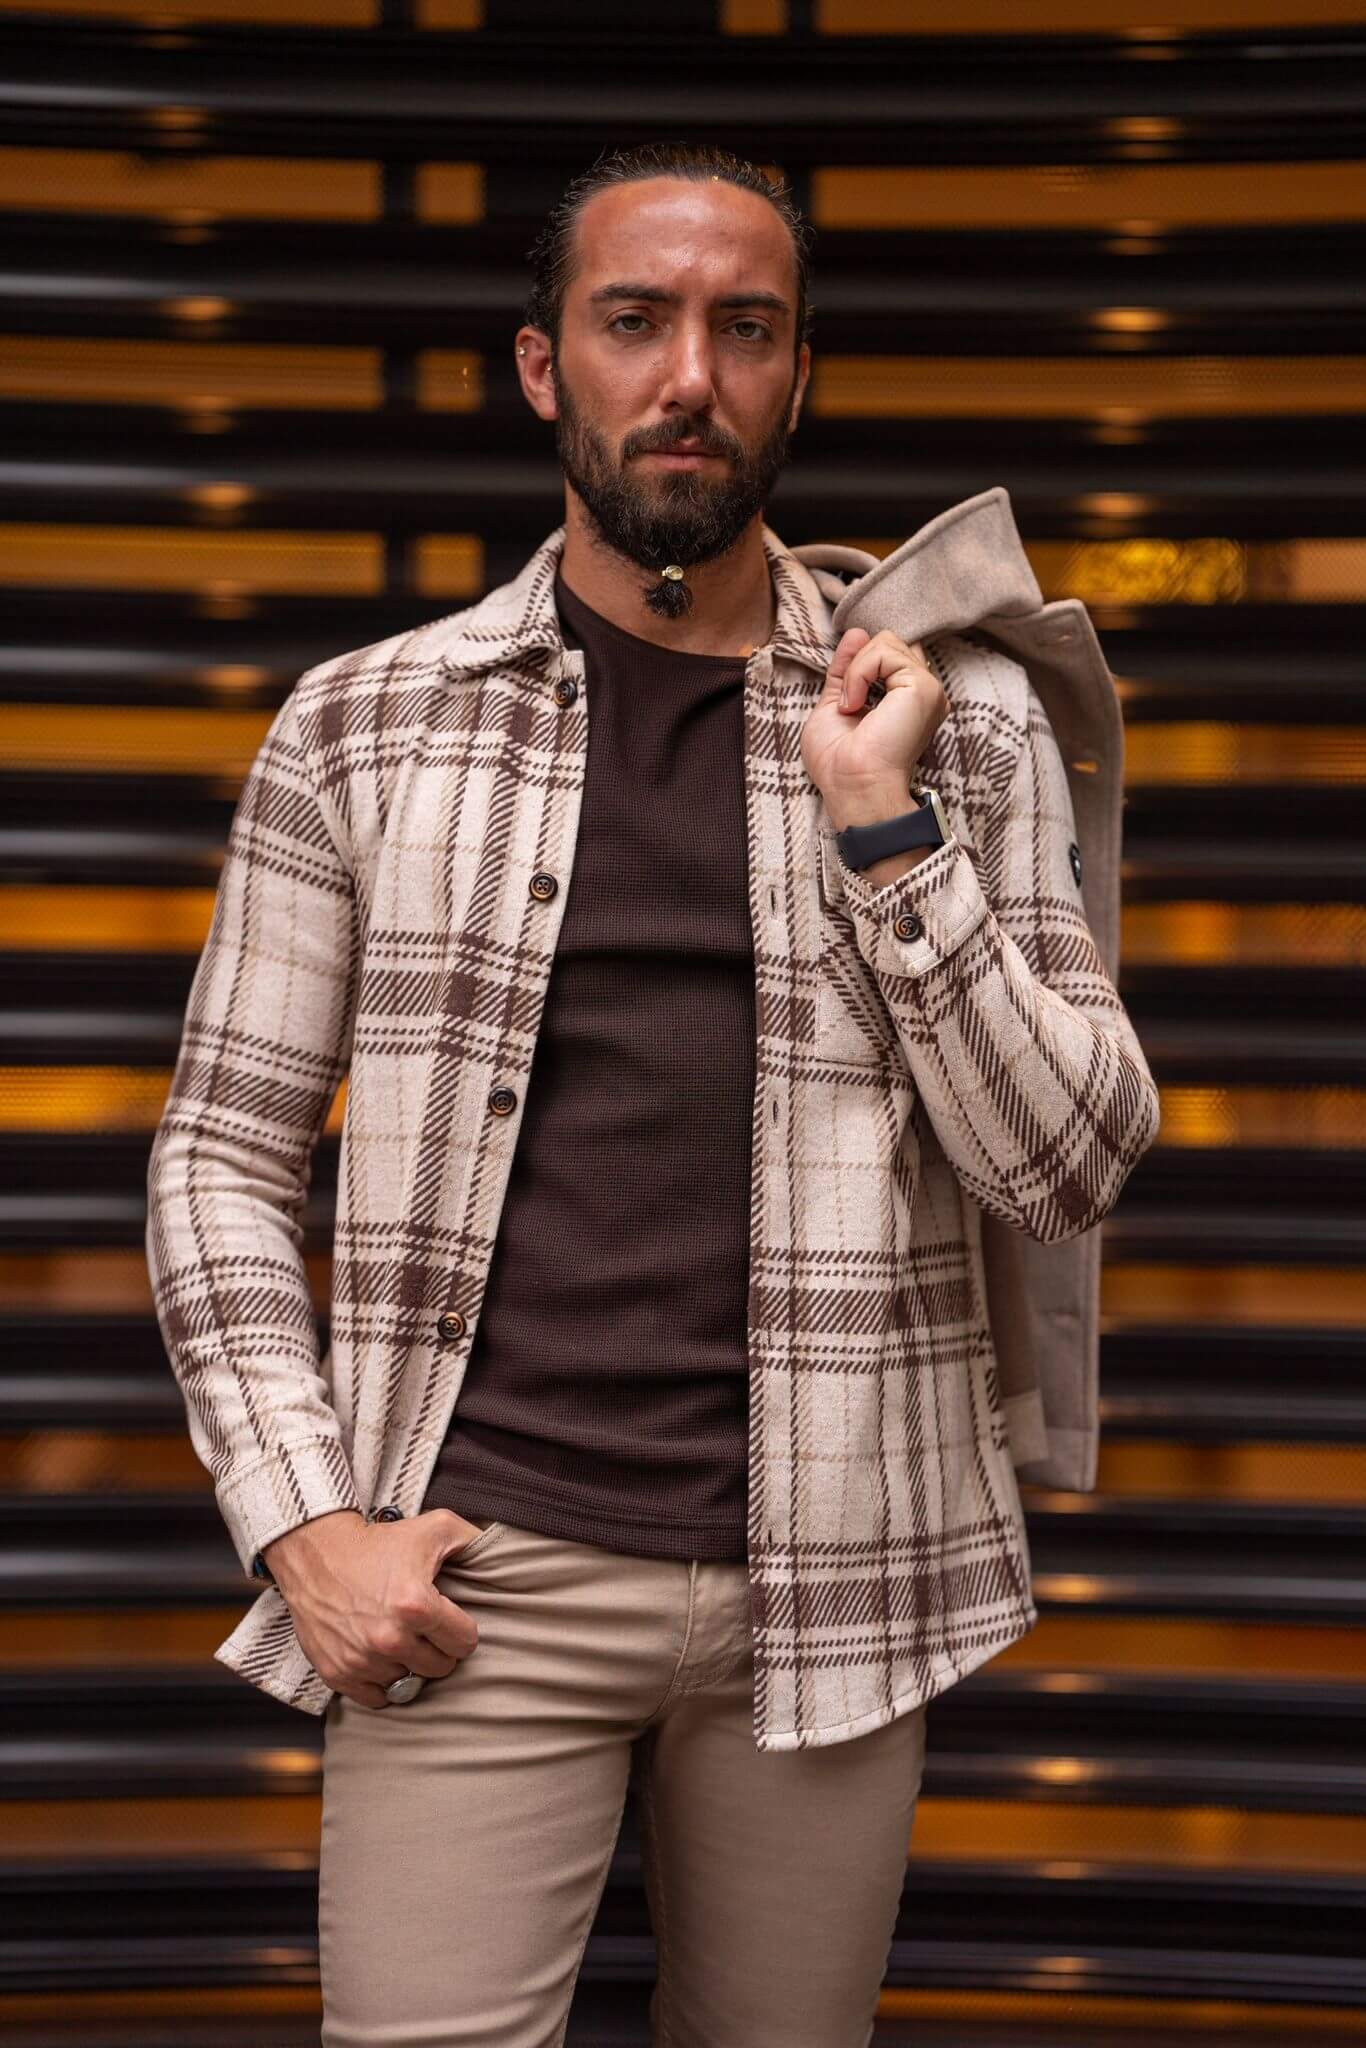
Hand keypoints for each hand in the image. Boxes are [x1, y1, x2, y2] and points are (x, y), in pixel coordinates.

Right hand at [260, 1506, 492, 1709]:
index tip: (450, 1619)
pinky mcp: (338, 1674)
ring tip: (399, 1637)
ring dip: (407, 1663)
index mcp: (417, 1605)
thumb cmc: (378, 1541)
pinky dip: (381, 1682)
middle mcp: (389, 1638)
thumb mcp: (434, 1527)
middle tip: (425, 1628)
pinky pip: (377, 1698)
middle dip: (438, 1649)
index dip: (461, 1630)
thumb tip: (501, 1555)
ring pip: (408, 1682)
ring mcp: (362, 1660)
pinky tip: (380, 1657)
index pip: (465, 1643)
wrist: (316, 1553)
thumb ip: (473, 1540)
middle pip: (440, 1668)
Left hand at [801, 627, 947, 817]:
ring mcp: (927, 689)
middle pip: (889, 642)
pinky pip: (883, 652)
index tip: (844, 689)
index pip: (889, 653)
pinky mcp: (923, 687)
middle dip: (858, 663)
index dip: (863, 660)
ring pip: (885, 642)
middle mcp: (922, 693)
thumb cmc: (840, 763)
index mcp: (906, 699)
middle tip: (847, 704)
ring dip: (855, 670)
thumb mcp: (835, 704)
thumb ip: (846, 669)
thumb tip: (856, 632)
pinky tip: (855, 705)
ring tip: (850, 707)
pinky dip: (858, 673)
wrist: (851, 785)